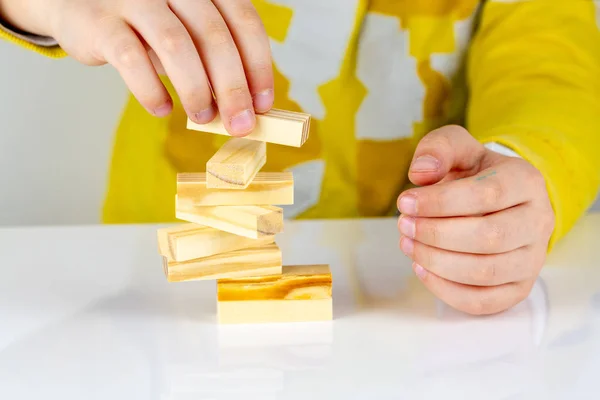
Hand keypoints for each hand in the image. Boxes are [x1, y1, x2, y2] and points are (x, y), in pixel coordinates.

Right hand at [5, 0, 272, 134]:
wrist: (78, 2)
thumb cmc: (146, 23)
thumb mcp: (187, 30)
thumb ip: (213, 58)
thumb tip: (245, 106)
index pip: (244, 21)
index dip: (258, 65)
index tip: (264, 104)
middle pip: (214, 35)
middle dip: (233, 88)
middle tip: (240, 124)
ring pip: (175, 45)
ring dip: (196, 90)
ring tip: (203, 117)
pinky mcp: (101, 21)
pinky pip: (131, 60)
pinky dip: (151, 90)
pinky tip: (162, 108)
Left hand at [397, 126, 554, 314]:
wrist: (497, 200)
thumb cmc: (474, 175)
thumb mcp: (457, 148)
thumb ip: (438, 149)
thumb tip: (420, 173)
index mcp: (526, 181)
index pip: (486, 195)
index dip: (440, 203)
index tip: (405, 202)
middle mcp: (538, 222)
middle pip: (488, 237)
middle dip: (435, 234)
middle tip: (404, 225)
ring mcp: (533, 259)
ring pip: (484, 272)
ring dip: (436, 262)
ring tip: (408, 244)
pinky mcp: (518, 287)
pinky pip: (483, 301)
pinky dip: (446, 290)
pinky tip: (421, 269)